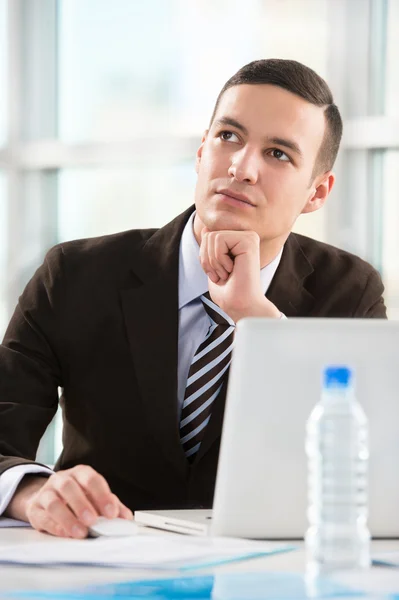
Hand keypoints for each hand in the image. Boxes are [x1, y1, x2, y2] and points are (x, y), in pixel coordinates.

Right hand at [6, 466, 132, 537]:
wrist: (48, 499)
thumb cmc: (77, 497)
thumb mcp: (95, 498)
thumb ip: (112, 506)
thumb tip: (126, 518)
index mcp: (80, 473)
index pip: (91, 479)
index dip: (102, 495)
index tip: (111, 513)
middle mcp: (62, 479)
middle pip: (70, 487)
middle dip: (82, 504)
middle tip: (93, 521)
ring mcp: (46, 493)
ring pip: (54, 502)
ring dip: (68, 518)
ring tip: (80, 532)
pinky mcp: (35, 509)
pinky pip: (43, 516)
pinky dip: (55, 526)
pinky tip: (66, 534)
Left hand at [199, 228, 280, 321]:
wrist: (240, 306)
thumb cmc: (228, 292)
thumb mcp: (213, 266)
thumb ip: (210, 247)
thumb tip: (206, 228)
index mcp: (239, 242)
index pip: (207, 236)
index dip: (205, 257)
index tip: (218, 274)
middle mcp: (246, 237)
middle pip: (208, 234)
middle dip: (207, 259)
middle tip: (222, 275)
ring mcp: (249, 237)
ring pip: (212, 236)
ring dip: (213, 261)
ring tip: (227, 273)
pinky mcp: (249, 240)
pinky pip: (219, 239)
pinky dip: (219, 259)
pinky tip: (232, 269)